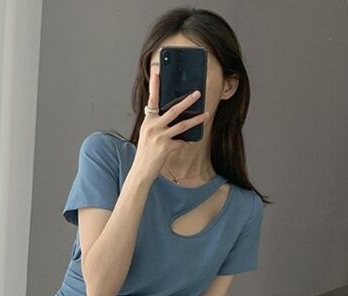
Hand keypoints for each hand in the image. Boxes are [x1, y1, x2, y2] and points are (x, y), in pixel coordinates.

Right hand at [132, 66, 209, 182]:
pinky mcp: (166, 148)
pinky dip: (185, 143)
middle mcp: (153, 127)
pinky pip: (181, 142)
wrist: (141, 171)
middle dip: (188, 101)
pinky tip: (186, 143)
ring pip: (182, 125)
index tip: (157, 71)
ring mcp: (160, 137)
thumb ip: (157, 124)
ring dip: (196, 119)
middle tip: (198, 93)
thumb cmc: (146, 153)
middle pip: (174, 110)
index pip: (152, 99)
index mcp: (148, 121)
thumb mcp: (148, 135)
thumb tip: (173, 116)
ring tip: (206, 114)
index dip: (155, 85)